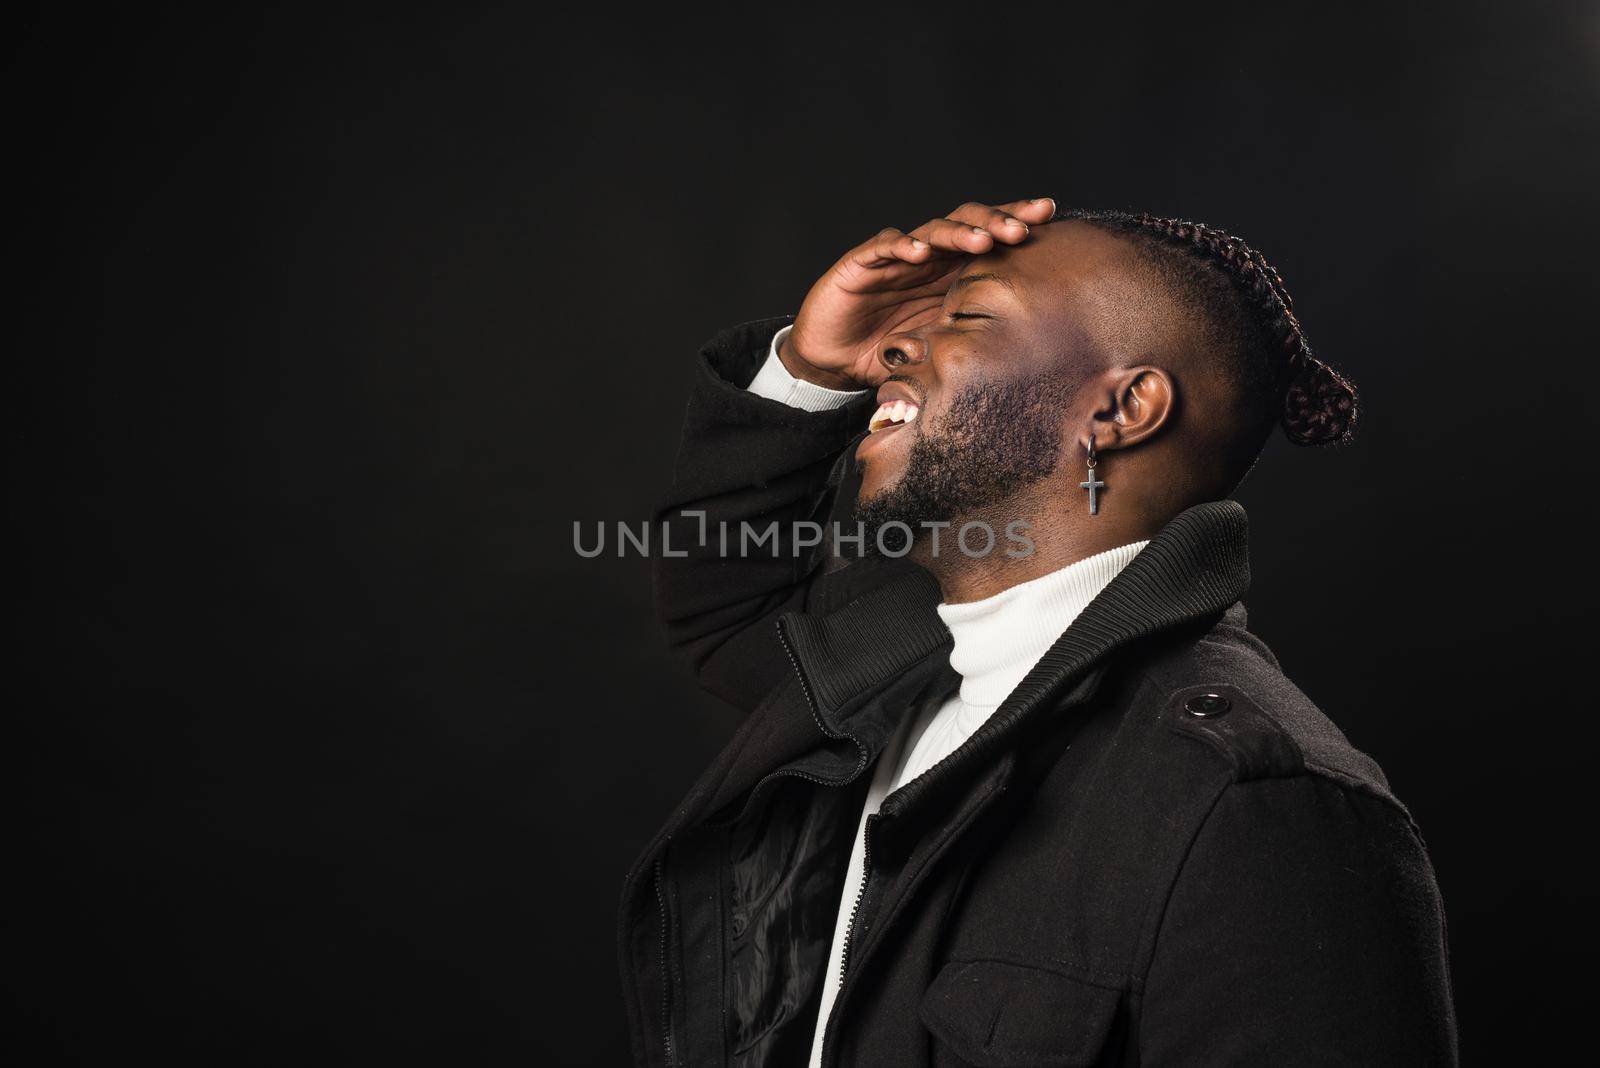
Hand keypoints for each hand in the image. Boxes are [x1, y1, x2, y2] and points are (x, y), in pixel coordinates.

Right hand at [779, 196, 1056, 389]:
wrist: (833, 362)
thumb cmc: (888, 351)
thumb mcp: (940, 348)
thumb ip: (971, 338)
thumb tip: (1033, 349)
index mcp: (950, 272)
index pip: (988, 238)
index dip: (1016, 221)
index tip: (1050, 215)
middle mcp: (927, 258)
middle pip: (966, 224)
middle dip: (995, 221)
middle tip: (1022, 229)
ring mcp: (895, 258)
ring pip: (930, 231)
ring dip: (956, 233)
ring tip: (980, 241)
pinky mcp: (862, 264)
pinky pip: (882, 247)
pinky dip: (900, 245)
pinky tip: (917, 251)